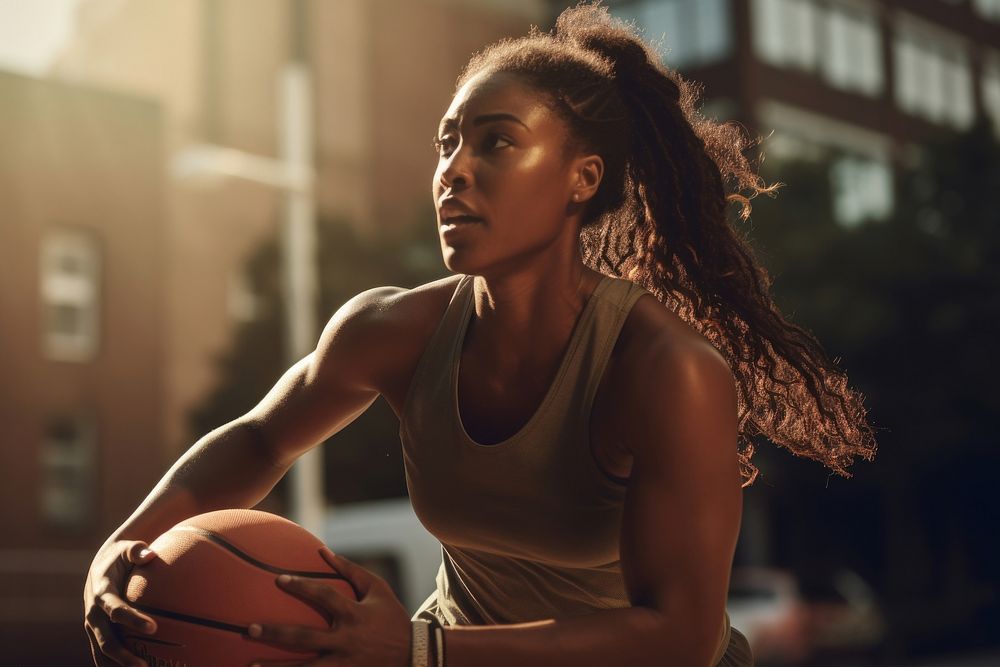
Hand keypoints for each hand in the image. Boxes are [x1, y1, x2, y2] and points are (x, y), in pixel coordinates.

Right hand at [83, 539, 158, 666]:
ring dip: (118, 665)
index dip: (132, 620)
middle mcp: (94, 613)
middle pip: (106, 639)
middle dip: (123, 655)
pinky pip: (103, 653)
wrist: (99, 567)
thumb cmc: (119, 557)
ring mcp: (93, 626)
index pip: (116, 610)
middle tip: (144, 666)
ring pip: (102, 651)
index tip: (153, 627)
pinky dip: (114, 664)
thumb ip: (137, 550)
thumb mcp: (127, 549)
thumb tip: (150, 553)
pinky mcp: (96, 633)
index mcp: (102, 593)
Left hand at [245, 547, 411, 666]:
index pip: (324, 596)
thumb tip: (323, 551)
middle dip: (275, 633)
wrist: (414, 655)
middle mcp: (345, 640)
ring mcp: (343, 664)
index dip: (302, 586)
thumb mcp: (377, 589)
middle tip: (249, 629)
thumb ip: (350, 570)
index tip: (279, 579)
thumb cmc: (391, 616)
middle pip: (304, 637)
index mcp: (354, 614)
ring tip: (250, 665)